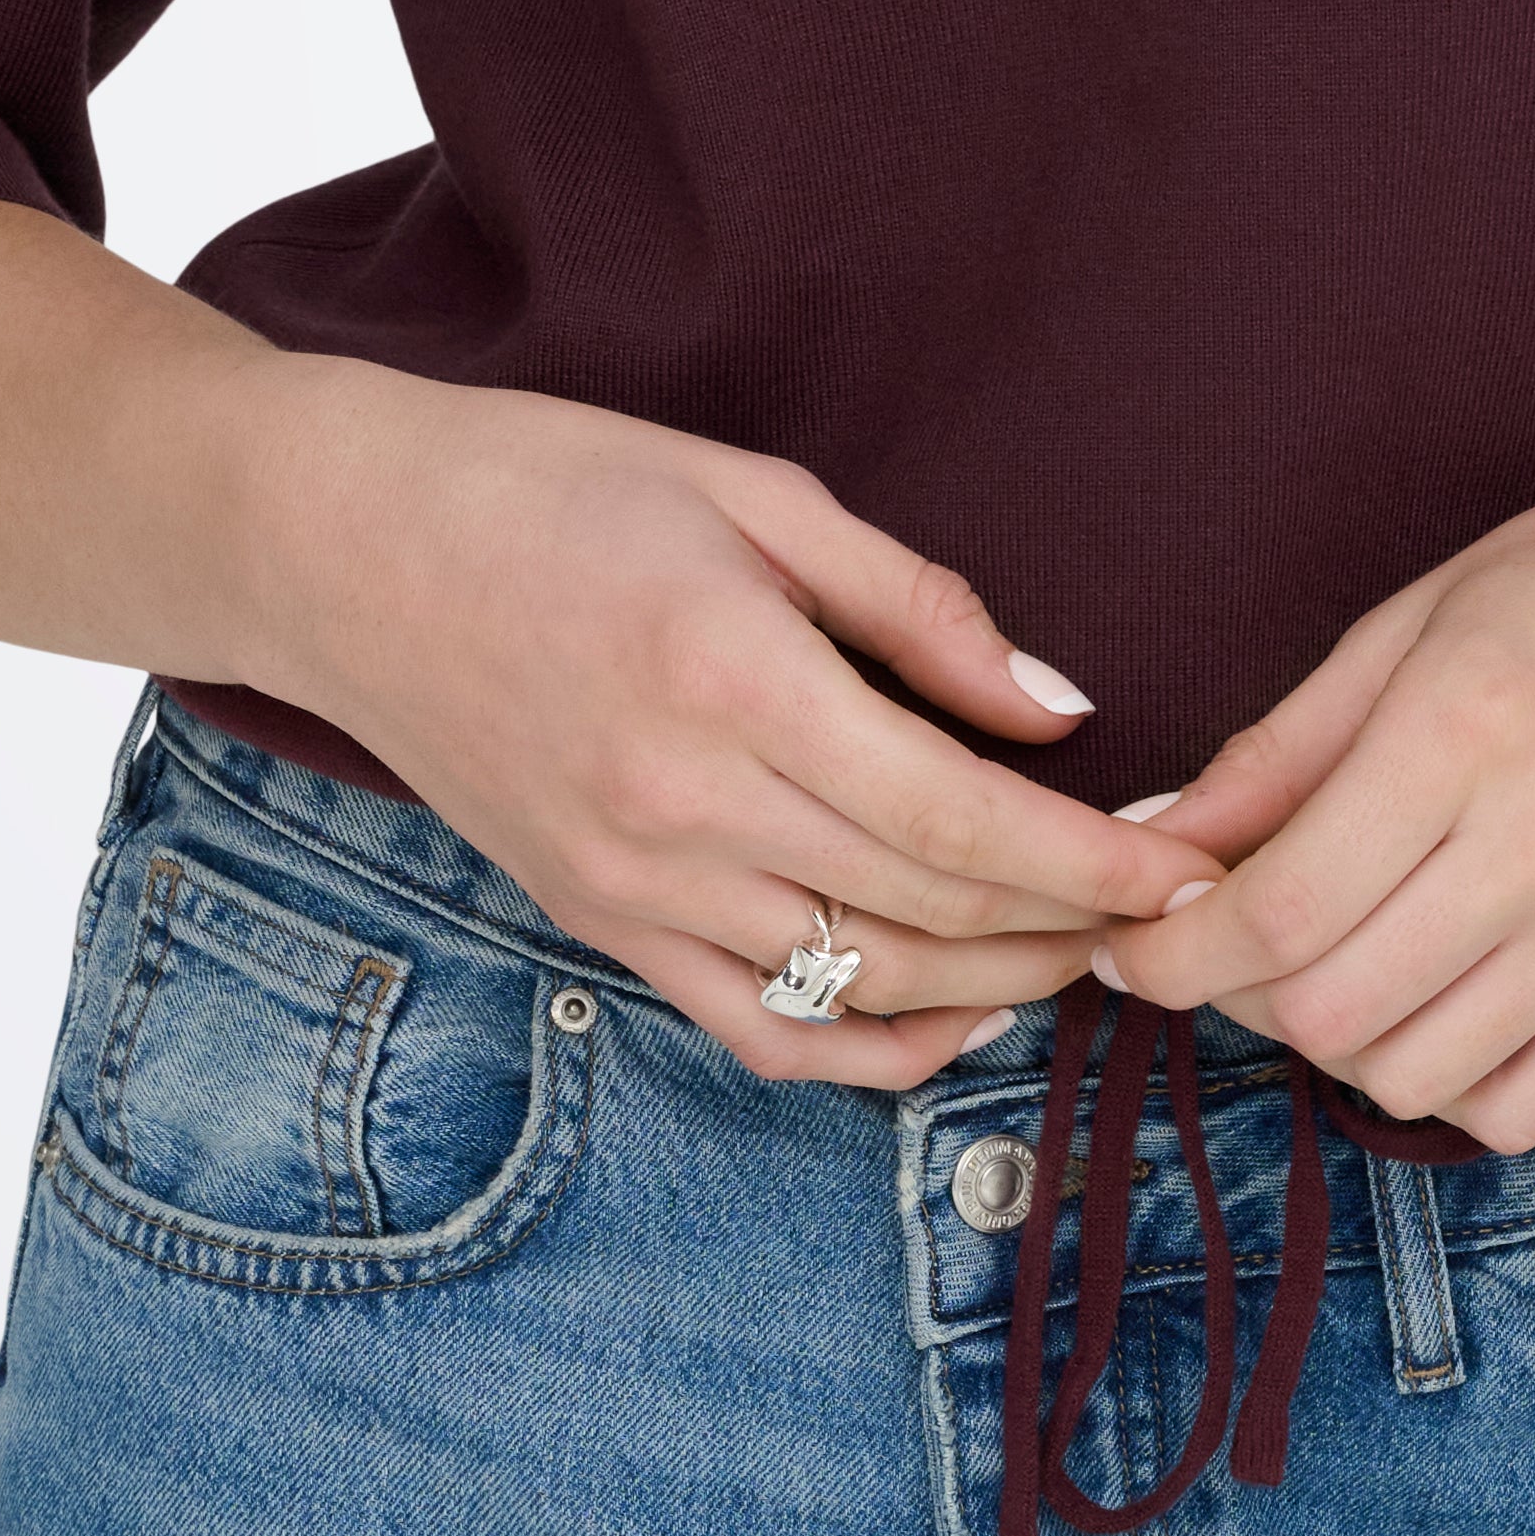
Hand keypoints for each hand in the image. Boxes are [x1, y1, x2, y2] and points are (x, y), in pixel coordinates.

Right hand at [287, 368, 1230, 1093]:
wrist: (340, 546)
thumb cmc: (548, 485)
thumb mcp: (750, 492)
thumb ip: (916, 605)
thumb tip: (1058, 707)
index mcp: (736, 680)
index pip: (964, 817)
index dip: (1097, 859)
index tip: (1194, 869)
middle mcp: (686, 806)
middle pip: (933, 912)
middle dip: (1076, 923)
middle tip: (1173, 912)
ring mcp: (633, 884)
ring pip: (862, 986)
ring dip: (998, 987)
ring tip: (1090, 953)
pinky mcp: (596, 923)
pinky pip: (757, 1029)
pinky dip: (870, 1050)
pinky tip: (956, 1018)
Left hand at [1070, 436, 1534, 1151]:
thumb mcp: (1413, 620)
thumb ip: (1281, 751)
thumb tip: (1154, 847)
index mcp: (1469, 727)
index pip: (1280, 910)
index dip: (1173, 955)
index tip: (1133, 950)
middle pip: (1334, 1009)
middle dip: (1243, 999)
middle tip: (1232, 947)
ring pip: (1416, 1076)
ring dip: (1340, 1043)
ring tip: (1339, 965)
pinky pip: (1526, 1108)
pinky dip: (1451, 1088)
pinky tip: (1438, 1008)